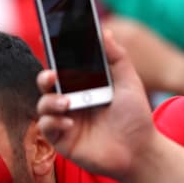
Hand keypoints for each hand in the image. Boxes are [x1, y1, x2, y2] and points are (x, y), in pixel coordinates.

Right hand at [36, 31, 158, 180]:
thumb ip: (116, 57)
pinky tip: (71, 123)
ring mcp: (64, 120)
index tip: (46, 36)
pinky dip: (54, 122)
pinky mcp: (61, 139)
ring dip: (50, 101)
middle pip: (47, 84)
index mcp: (83, 85)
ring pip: (43, 104)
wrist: (139, 150)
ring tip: (67, 102)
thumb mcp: (129, 82)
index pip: (64, 66)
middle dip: (45, 76)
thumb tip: (103, 31)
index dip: (53, 53)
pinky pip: (46, 127)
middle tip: (53, 75)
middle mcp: (71, 101)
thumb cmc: (135, 117)